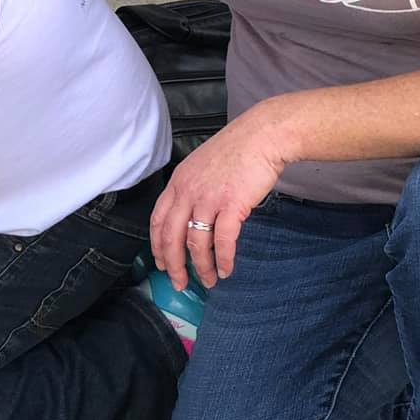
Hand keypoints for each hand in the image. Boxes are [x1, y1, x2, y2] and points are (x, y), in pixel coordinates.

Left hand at [150, 107, 288, 291]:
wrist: (262, 136)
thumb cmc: (236, 150)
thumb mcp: (201, 167)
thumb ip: (192, 189)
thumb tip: (192, 214)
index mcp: (178, 183)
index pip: (158, 220)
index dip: (157, 246)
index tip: (160, 263)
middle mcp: (188, 192)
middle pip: (171, 237)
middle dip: (173, 265)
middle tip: (179, 283)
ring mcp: (209, 199)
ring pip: (196, 242)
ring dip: (202, 266)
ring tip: (209, 281)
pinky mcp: (232, 205)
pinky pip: (223, 240)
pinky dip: (223, 259)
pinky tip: (226, 270)